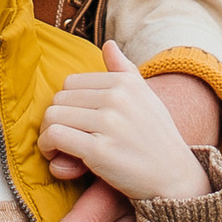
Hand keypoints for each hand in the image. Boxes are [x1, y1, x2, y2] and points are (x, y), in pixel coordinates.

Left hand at [38, 43, 207, 204]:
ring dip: (47, 134)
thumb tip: (108, 44)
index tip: (72, 122)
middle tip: (63, 138)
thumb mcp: (147, 98)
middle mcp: (117, 97)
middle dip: (55, 119)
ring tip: (56, 148)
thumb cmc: (156, 138)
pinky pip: (56, 136)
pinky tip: (55, 157)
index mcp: (125, 82)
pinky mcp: (99, 150)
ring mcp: (109, 123)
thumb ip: (125, 70)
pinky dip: (48, 146)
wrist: (174, 177)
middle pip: (59, 98)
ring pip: (53, 116)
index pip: (72, 82)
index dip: (66, 104)